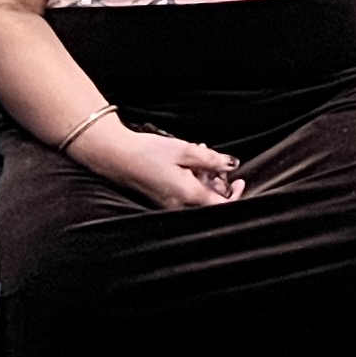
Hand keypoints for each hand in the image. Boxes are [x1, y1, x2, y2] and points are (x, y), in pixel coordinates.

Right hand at [81, 124, 248, 210]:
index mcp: (188, 195)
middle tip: (213, 163)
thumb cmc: (146, 152)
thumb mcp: (184, 149)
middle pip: (209, 202)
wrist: (115, 155)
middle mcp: (178, 206)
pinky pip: (183, 196)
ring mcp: (168, 206)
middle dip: (217, 182)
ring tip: (196, 157)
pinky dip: (189, 182)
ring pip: (196, 198)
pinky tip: (183, 164)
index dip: (236, 196)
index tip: (240, 182)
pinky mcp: (160, 201)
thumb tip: (231, 164)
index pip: (221, 207)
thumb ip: (212, 159)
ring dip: (203, 180)